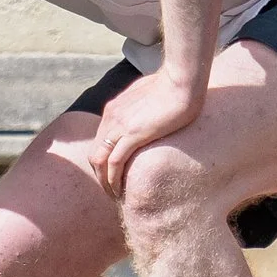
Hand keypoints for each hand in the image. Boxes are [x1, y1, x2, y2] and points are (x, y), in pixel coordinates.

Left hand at [90, 73, 206, 195]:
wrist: (181, 80)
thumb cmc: (172, 85)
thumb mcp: (148, 96)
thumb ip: (141, 107)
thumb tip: (148, 113)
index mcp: (113, 110)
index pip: (100, 142)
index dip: (103, 161)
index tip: (113, 175)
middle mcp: (110, 117)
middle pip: (94, 153)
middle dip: (99, 175)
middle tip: (112, 191)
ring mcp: (119, 125)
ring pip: (99, 160)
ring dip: (104, 182)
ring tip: (114, 196)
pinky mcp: (133, 134)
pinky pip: (114, 162)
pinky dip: (113, 179)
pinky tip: (120, 191)